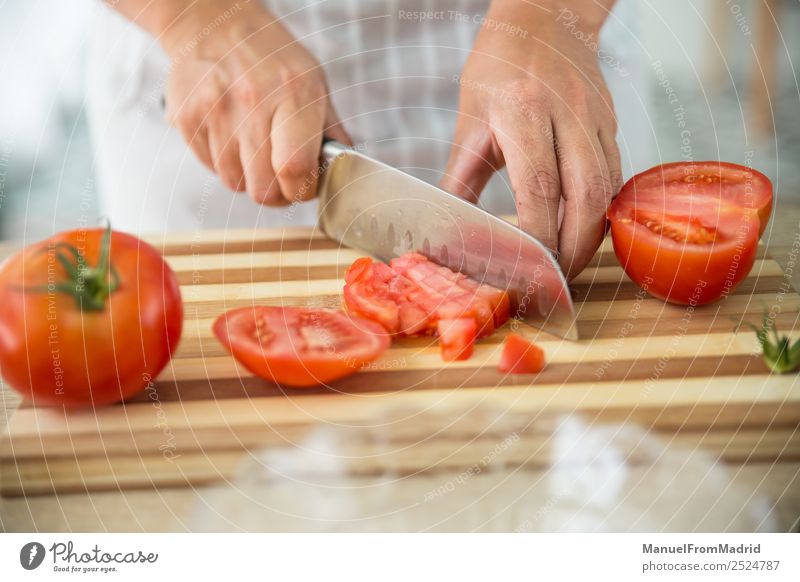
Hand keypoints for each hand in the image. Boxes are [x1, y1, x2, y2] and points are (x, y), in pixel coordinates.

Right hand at [162, 2, 349, 205]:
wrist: (215, 25)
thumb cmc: (271, 58)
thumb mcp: (314, 83)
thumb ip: (331, 132)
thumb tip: (341, 173)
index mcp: (294, 92)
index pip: (295, 167)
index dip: (301, 190)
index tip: (303, 187)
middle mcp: (252, 101)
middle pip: (263, 189)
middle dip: (276, 192)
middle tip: (280, 177)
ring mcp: (214, 110)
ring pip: (234, 182)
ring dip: (248, 176)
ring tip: (253, 147)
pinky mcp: (186, 117)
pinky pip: (209, 167)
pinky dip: (223, 161)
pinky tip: (230, 135)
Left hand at [441, 2, 620, 278]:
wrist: (545, 17)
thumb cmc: (500, 65)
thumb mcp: (470, 118)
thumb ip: (462, 175)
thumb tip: (450, 225)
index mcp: (523, 111)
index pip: (538, 186)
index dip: (539, 234)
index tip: (529, 267)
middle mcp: (567, 114)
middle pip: (586, 195)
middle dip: (575, 247)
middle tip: (556, 279)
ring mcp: (595, 118)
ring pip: (608, 189)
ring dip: (593, 234)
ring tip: (570, 263)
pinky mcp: (610, 124)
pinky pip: (616, 175)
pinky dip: (603, 210)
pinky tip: (586, 229)